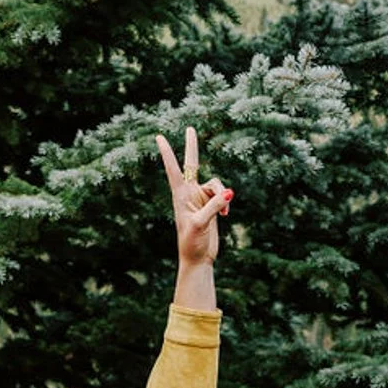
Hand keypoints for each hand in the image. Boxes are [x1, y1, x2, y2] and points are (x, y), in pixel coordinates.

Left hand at [159, 126, 230, 271]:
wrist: (198, 258)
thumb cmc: (192, 243)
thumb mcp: (201, 224)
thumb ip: (213, 206)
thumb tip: (228, 192)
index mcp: (180, 195)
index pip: (173, 169)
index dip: (167, 152)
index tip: (159, 137)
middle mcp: (189, 193)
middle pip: (192, 164)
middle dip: (192, 147)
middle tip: (190, 128)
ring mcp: (200, 199)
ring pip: (216, 183)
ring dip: (222, 194)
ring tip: (223, 213)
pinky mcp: (210, 205)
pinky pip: (222, 195)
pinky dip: (225, 203)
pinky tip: (225, 215)